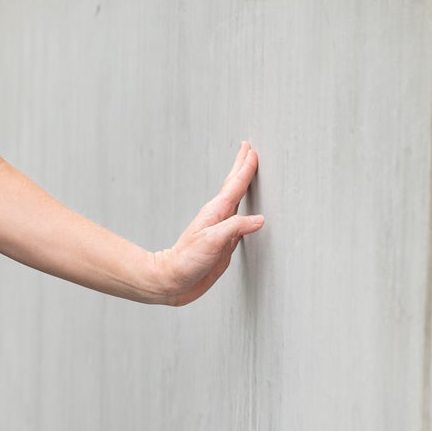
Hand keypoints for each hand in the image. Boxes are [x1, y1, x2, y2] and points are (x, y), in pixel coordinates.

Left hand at [155, 142, 263, 306]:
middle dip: (241, 167)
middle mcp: (219, 218)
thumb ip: (235, 228)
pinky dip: (246, 213)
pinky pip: (239, 223)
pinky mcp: (224, 244)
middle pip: (233, 187)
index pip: (234, 185)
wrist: (172, 280)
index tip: (252, 151)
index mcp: (216, 212)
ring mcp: (221, 230)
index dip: (245, 168)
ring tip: (248, 174)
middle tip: (248, 149)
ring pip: (237, 202)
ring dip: (243, 186)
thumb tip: (259, 219)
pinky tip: (248, 214)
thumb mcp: (212, 241)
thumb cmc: (186, 261)